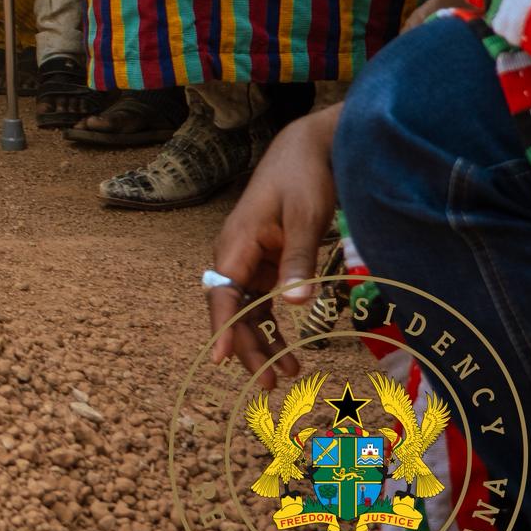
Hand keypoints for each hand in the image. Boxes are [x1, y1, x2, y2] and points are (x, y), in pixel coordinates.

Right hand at [208, 102, 342, 385]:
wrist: (309, 148)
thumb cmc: (303, 178)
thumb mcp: (305, 217)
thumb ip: (298, 260)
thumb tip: (293, 305)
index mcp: (236, 242)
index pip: (221, 293)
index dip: (222, 328)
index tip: (221, 360)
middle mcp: (235, 254)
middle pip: (232, 309)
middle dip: (247, 345)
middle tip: (269, 382)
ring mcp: (250, 259)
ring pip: (247, 309)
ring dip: (263, 340)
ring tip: (288, 372)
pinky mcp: (267, 261)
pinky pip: (263, 300)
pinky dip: (274, 324)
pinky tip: (291, 346)